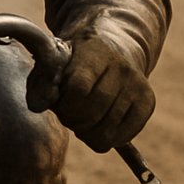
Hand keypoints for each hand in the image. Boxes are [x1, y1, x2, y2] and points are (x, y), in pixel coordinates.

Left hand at [27, 33, 154, 152]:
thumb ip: (42, 80)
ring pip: (107, 130)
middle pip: (94, 110)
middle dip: (73, 120)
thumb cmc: (77, 57)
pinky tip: (96, 125)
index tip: (58, 102)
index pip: (79, 88)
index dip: (63, 104)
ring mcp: (138, 85)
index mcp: (96, 51)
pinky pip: (123, 137)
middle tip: (67, 115)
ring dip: (86, 133)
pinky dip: (104, 139)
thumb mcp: (56, 59)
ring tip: (80, 120)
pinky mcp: (148, 103)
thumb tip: (36, 106)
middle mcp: (122, 67)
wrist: (116, 45)